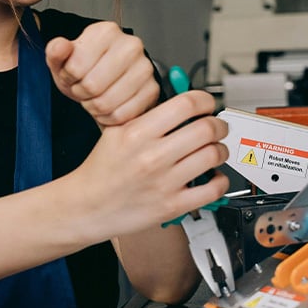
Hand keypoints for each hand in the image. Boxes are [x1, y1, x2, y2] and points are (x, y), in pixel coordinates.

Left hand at [46, 21, 160, 125]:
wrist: (107, 83)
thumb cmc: (86, 70)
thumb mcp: (62, 61)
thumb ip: (56, 52)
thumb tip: (60, 46)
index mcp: (106, 31)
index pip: (76, 66)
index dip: (68, 77)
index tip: (72, 75)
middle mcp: (131, 45)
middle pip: (92, 85)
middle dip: (82, 93)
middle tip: (83, 89)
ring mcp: (145, 67)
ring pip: (107, 102)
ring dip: (94, 107)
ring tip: (95, 97)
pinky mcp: (152, 89)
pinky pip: (121, 114)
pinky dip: (109, 117)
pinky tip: (108, 107)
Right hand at [73, 90, 229, 235]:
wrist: (86, 206)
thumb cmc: (101, 171)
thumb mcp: (116, 131)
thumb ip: (147, 115)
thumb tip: (180, 102)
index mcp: (137, 133)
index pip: (185, 105)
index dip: (205, 101)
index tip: (208, 104)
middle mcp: (152, 156)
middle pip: (205, 129)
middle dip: (218, 125)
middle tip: (217, 126)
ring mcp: (164, 182)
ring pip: (213, 156)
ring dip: (221, 150)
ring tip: (216, 149)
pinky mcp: (172, 206)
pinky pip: (212, 189)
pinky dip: (220, 180)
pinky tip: (214, 176)